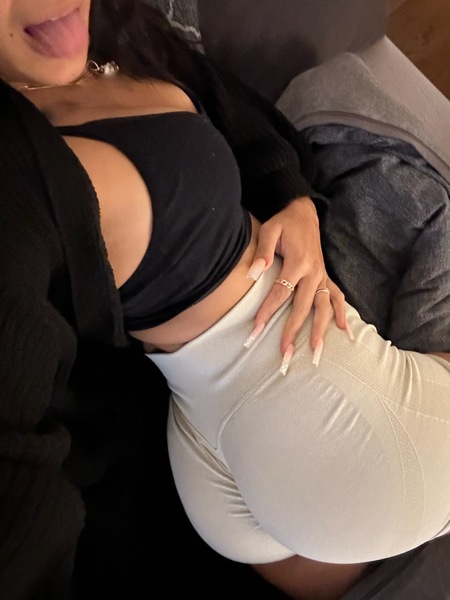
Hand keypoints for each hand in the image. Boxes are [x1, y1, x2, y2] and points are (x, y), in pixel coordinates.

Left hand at [245, 197, 349, 367]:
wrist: (304, 213)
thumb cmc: (284, 223)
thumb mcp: (269, 230)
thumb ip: (262, 252)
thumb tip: (254, 274)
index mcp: (298, 262)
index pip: (280, 293)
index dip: (268, 312)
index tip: (256, 330)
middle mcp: (313, 272)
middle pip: (303, 306)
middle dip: (293, 330)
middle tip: (285, 352)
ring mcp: (322, 276)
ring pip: (323, 306)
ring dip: (320, 329)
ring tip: (316, 350)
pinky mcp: (325, 277)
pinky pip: (337, 296)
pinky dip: (342, 312)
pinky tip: (345, 329)